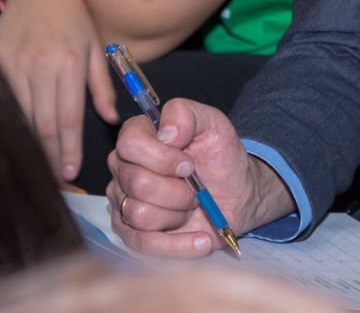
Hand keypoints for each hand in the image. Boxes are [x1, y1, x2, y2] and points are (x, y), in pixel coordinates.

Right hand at [0, 0, 118, 180]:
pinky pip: (2, 100)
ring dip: (28, 144)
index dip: (68, 149)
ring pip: (19, 116)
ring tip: (36, 165)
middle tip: (53, 181)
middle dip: (48, 156)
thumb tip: (111, 119)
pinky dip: (9, 121)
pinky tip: (15, 137)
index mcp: (68, 64)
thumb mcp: (96, 47)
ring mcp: (12, 64)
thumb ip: (101, 86)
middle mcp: (39, 67)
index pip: (67, 118)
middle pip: (41, 123)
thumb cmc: (74, 16)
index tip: (70, 172)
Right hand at [108, 98, 294, 256]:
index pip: (129, 143)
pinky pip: (143, 245)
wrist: (236, 193)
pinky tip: (202, 239)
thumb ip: (186, 114)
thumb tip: (165, 134)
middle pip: (137, 182)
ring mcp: (123, 202)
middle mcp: (123, 168)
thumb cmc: (220, 155)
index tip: (188, 164)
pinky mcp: (132, 234)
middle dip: (178, 189)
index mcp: (138, 137)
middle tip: (196, 187)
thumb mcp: (213, 123)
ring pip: (139, 214)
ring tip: (193, 206)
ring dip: (178, 213)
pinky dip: (178, 245)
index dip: (161, 156)